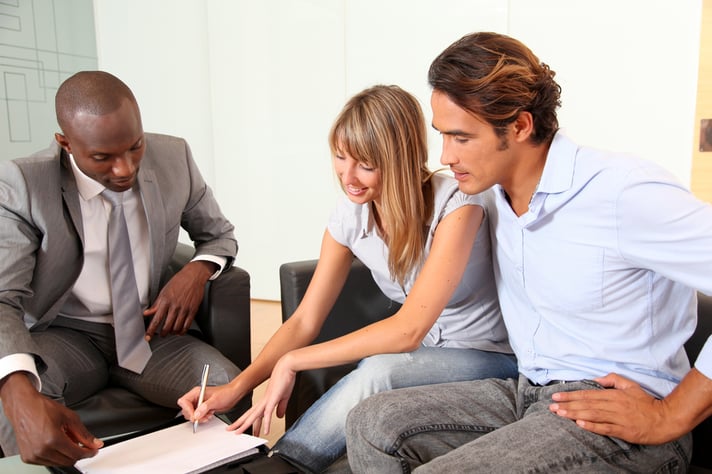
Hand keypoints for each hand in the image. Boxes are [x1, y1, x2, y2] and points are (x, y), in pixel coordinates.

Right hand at [0, 373, 102, 465]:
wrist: (23, 406)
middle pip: (69, 461)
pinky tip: (56, 443)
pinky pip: (48, 462)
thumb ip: (83, 433)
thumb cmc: (42, 408)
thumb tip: (95, 443)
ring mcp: (33, 456)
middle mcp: (41, 450)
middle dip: (79, 453)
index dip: (89, 453)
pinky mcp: (27, 458)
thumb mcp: (69, 417)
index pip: (77, 454)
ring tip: (66, 439)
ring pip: (59, 463)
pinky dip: (55, 455)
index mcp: (52, 439)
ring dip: (67, 454)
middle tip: (83, 444)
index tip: (94, 450)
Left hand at [144, 260, 216, 338]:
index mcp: (165, 301)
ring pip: (177, 327)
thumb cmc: (178, 282)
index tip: (148, 337)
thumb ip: (156, 304)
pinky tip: (180, 331)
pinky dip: (182, 331)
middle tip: (161, 334)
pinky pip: (187, 325)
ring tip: (170, 332)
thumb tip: (147, 313)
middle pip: (167, 326)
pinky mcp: (193, 310)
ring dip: (172, 332)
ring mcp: (184, 309)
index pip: (156, 319)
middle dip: (163, 333)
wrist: (193, 276)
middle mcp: (175, 306)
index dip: (151, 330)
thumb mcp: (164, 291)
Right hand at [178, 383, 240, 425]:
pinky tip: (209, 416)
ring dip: (199, 418)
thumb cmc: (226, 393)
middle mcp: (197, 397)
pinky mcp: (203, 408)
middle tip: (202, 417)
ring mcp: (199, 403)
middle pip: (186, 409)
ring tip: (207, 416)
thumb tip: (196, 414)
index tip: (194, 415)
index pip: (184, 402)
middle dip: (194, 416)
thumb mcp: (215, 400)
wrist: (233, 394)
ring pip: (191, 414)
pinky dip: (202, 418)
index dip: (188, 410)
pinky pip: (198, 416)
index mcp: (197, 392)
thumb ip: (205, 407)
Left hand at [228, 359, 296, 435]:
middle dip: (240, 424)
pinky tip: (266, 431)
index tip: (243, 427)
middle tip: (233, 432)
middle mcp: (263, 401)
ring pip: (253, 416)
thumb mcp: (284, 396)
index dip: (247, 421)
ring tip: (238, 432)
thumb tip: (279, 416)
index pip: (253, 413)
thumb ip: (281, 407)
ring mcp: (267, 400)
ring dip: (246, 425)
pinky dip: (267, 423)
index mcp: (265, 400)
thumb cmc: (285, 379)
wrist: (287, 367)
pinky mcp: (272, 400)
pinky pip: (268, 414)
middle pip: (249, 415)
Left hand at [549, 373, 674, 444]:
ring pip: (592, 415)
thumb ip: (613, 379)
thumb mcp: (630, 385)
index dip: (571, 395)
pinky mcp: (624, 430)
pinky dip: (592, 426)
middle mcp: (614, 405)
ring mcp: (618, 418)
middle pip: (586, 404)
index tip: (556, 396)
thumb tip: (596, 379)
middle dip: (567, 405)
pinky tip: (580, 424)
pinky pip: (605, 428)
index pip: (587, 394)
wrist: (665, 419)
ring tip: (560, 414)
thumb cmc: (646, 402)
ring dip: (574, 414)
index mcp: (614, 395)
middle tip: (551, 406)